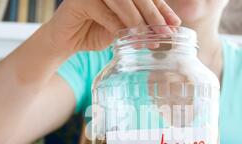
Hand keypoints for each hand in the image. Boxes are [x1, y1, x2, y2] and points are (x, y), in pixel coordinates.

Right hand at [46, 0, 180, 52]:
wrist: (65, 41)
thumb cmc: (94, 32)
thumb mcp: (122, 28)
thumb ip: (140, 24)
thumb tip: (169, 28)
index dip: (162, 9)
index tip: (175, 24)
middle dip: (154, 15)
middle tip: (166, 32)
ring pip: (123, 1)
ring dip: (138, 21)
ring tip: (149, 38)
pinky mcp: (79, 0)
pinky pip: (104, 12)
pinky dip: (117, 26)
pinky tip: (128, 38)